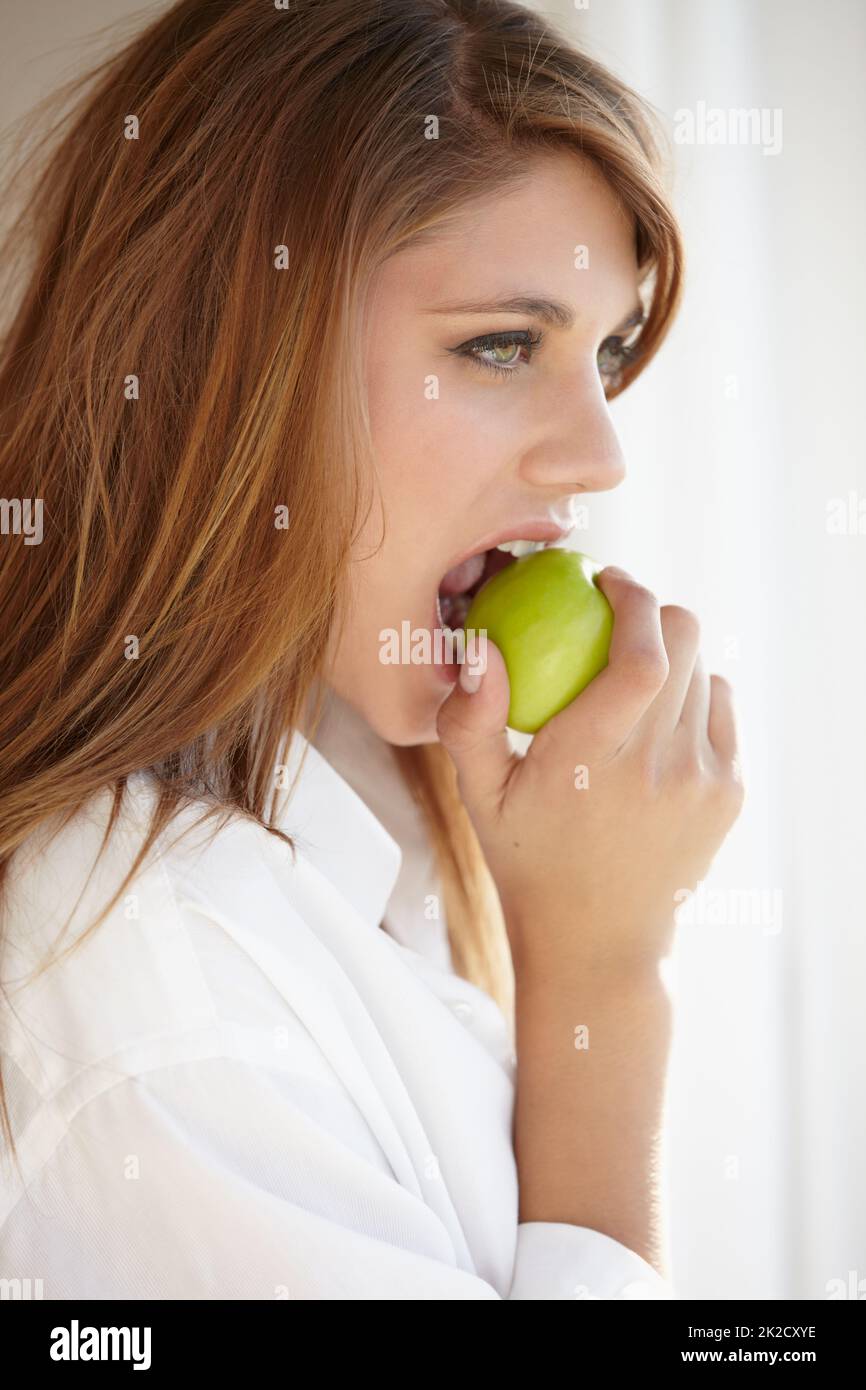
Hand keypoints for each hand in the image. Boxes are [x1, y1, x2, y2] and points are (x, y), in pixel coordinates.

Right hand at [437, 566, 744, 974]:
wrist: (598, 941)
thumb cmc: (527, 859)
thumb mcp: (479, 796)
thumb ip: (469, 721)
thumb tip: (480, 646)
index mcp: (592, 761)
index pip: (643, 654)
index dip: (633, 599)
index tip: (606, 582)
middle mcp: (660, 767)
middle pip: (686, 641)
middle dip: (654, 612)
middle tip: (617, 618)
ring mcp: (703, 781)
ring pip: (707, 670)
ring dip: (673, 655)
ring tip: (633, 677)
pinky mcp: (729, 793)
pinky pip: (721, 710)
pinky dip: (694, 697)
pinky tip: (658, 720)